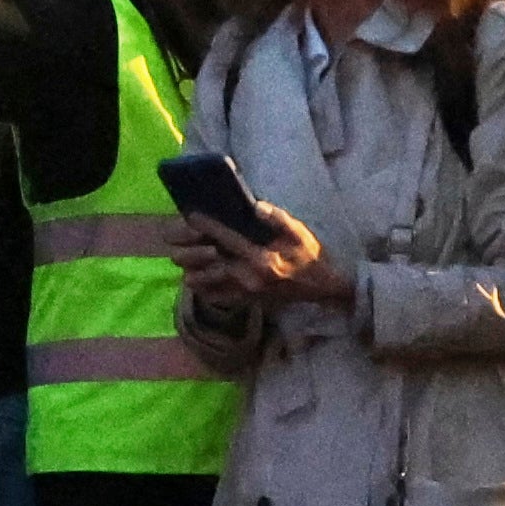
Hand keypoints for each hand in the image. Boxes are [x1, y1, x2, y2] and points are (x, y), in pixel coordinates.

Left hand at [173, 205, 345, 308]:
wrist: (322, 288)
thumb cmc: (309, 256)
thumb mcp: (299, 233)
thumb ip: (277, 219)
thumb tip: (255, 205)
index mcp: (262, 259)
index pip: (227, 239)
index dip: (207, 225)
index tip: (192, 215)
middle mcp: (249, 277)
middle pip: (205, 263)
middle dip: (190, 248)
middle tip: (182, 237)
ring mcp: (245, 291)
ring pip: (203, 281)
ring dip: (191, 268)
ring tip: (186, 256)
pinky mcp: (245, 300)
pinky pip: (212, 296)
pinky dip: (202, 286)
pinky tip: (198, 274)